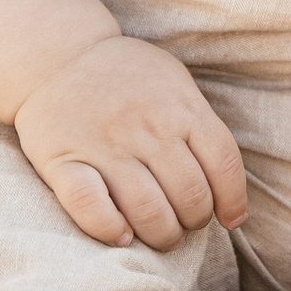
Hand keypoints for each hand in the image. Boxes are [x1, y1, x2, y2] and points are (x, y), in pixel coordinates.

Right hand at [11, 34, 248, 249]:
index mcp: (180, 106)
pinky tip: (121, 235)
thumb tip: (226, 188)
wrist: (57, 55)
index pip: (223, 164)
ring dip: (162, 234)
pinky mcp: (63, 162)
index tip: (229, 218)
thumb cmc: (126, 78)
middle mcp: (146, 127)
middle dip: (194, 221)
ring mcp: (104, 145)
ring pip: (148, 210)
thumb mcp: (173, 83)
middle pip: (190, 195)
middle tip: (184, 223)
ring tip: (160, 233)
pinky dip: (110, 229)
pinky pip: (91, 207)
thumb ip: (199, 126)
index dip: (232, 200)